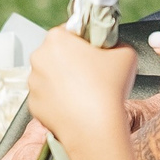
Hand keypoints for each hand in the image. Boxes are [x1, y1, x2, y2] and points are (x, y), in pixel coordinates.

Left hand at [26, 28, 135, 159]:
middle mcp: (38, 57)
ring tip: (86, 93)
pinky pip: (47, 97)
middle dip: (72, 60)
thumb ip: (115, 42)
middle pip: (57, 53)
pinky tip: (76, 106)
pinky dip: (59, 101)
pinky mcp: (33, 105)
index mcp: (56, 38)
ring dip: (64, 80)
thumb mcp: (126, 53)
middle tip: (93, 73)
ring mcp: (33, 83)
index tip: (95, 52)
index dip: (85, 40)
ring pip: (50, 76)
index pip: (70, 30)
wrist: (95, 129)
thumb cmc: (109, 88)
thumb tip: (111, 45)